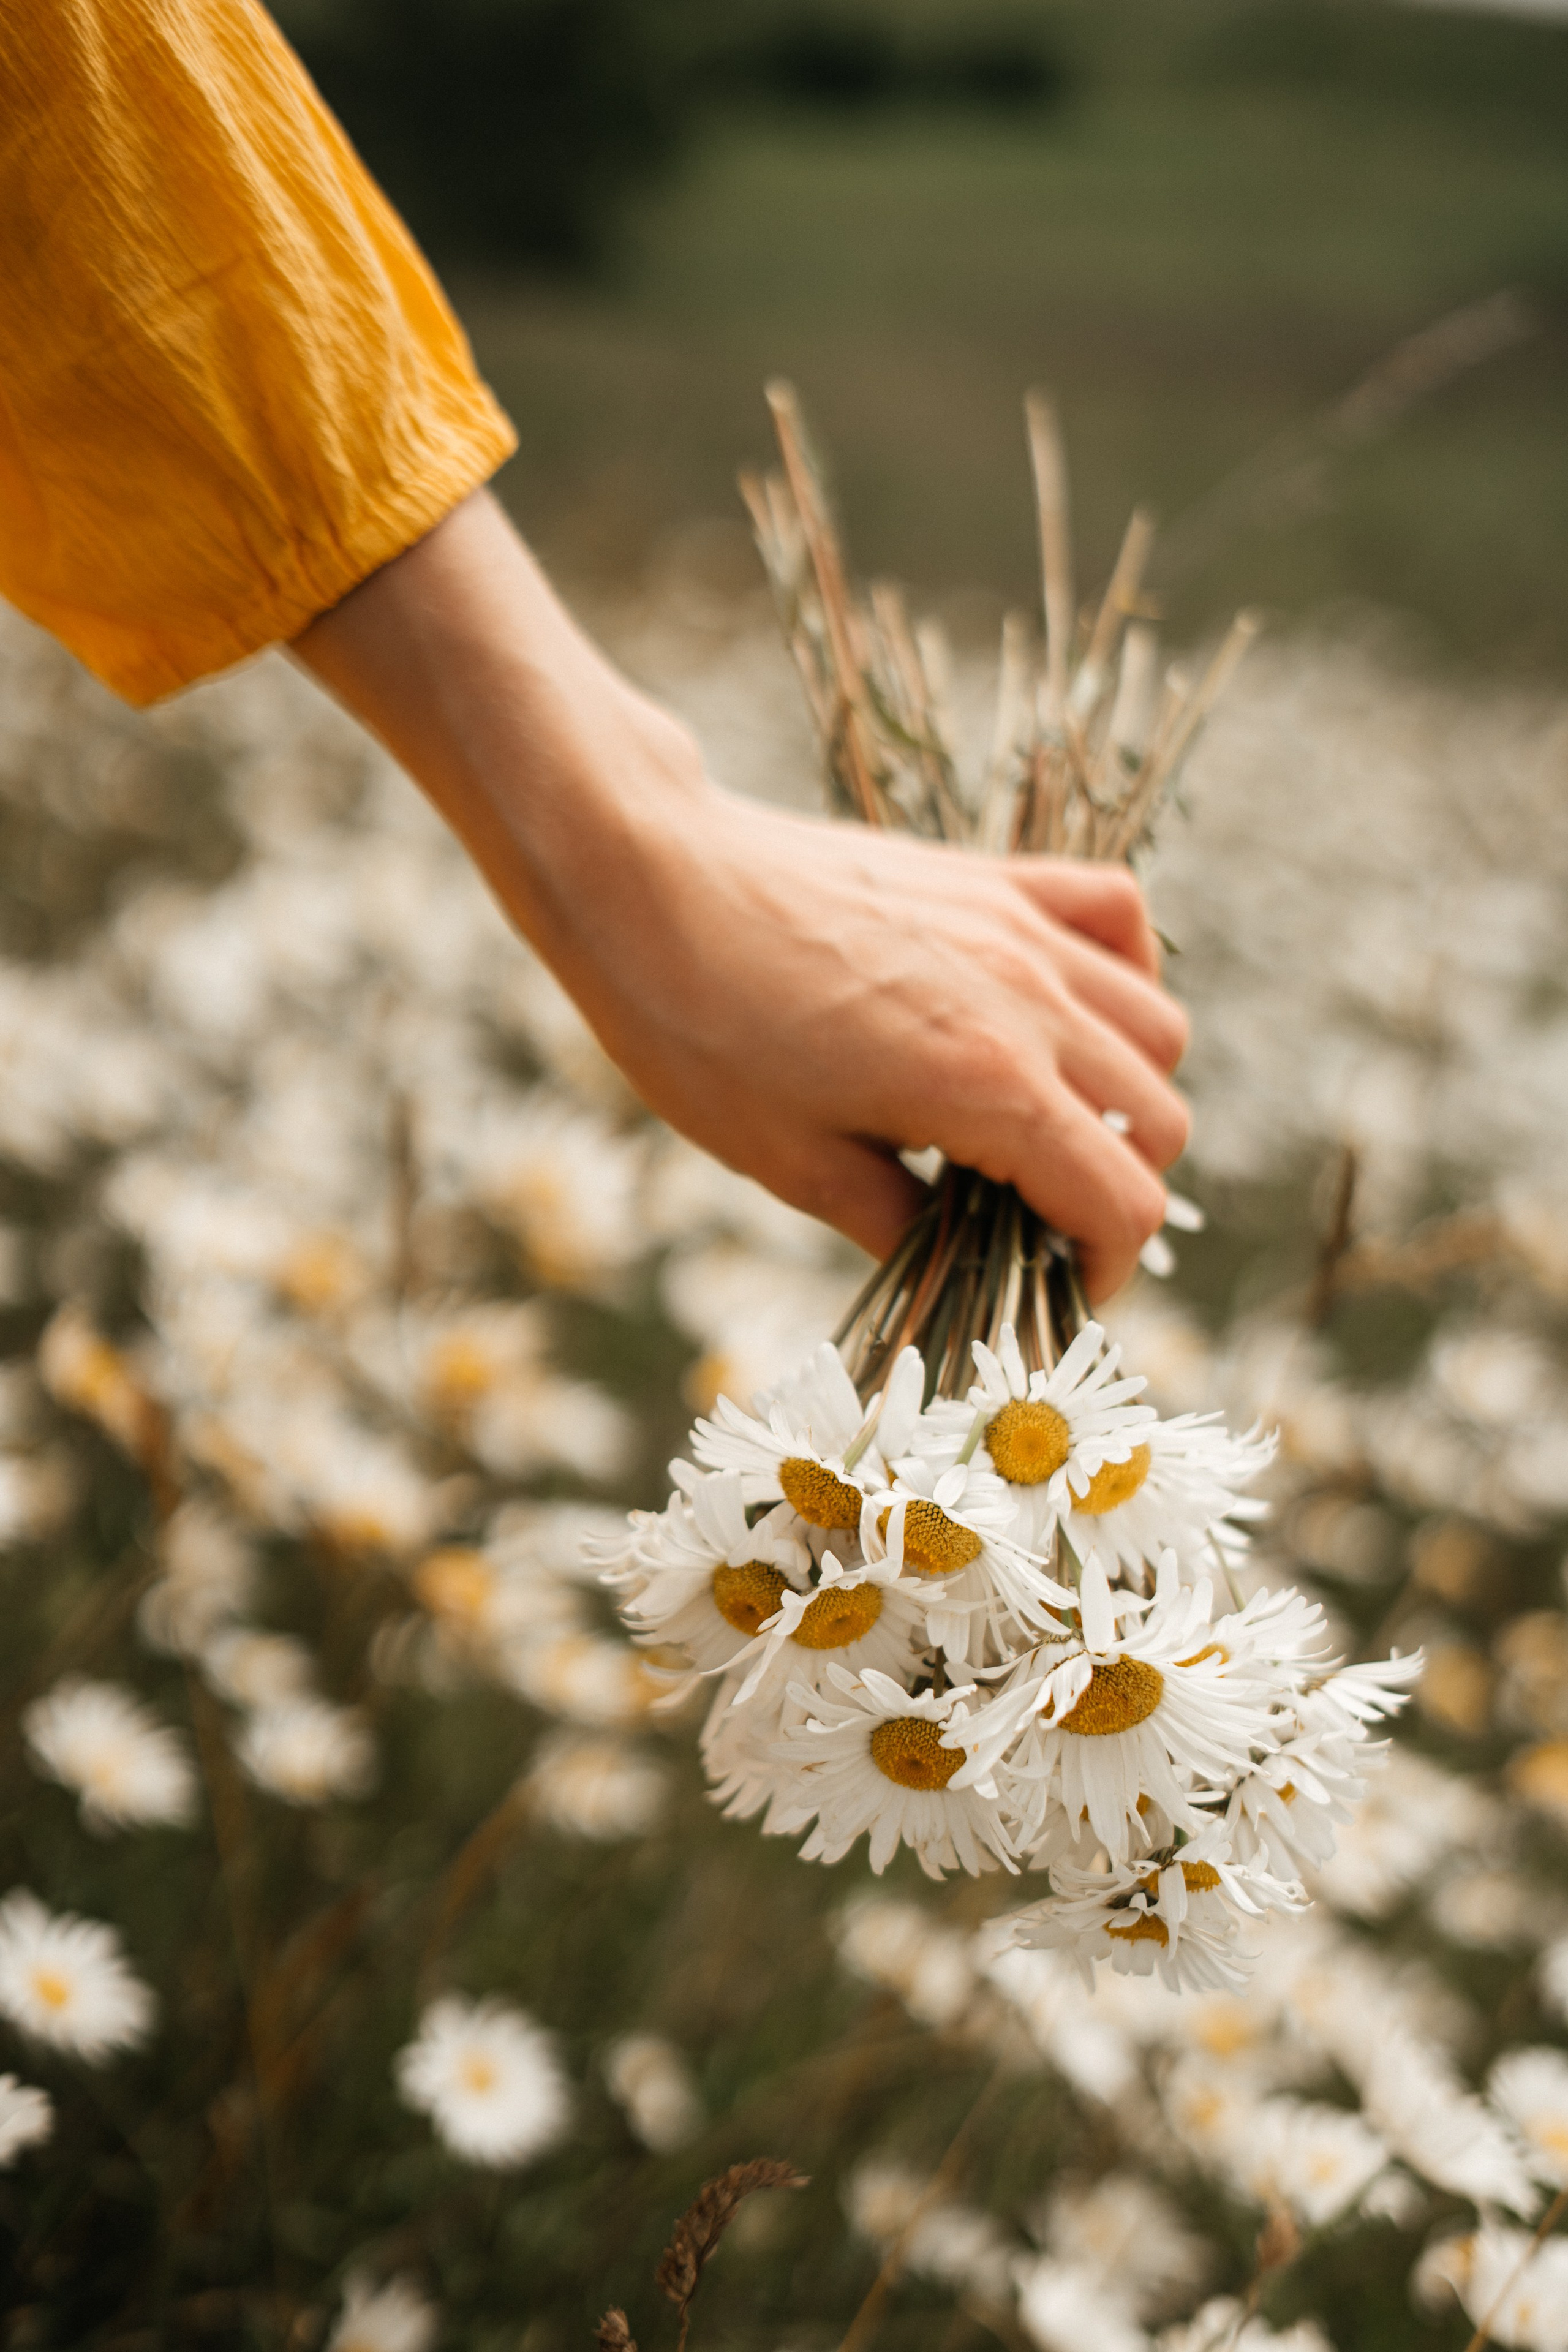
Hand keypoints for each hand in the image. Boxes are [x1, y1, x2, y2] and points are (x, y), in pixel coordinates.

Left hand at [293, 492, 1187, 1299]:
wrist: (648, 879)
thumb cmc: (699, 1028)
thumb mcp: (793, 1164)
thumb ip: (899, 1223)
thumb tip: (957, 1270)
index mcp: (988, 1087)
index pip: (1124, 1202)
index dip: (1105, 1270)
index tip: (1059, 1291)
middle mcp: (1032, 1003)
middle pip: (1159, 1122)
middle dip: (1114, 1191)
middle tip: (1034, 1218)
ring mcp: (1021, 930)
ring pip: (1156, 1028)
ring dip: (1126, 1093)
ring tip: (1043, 1121)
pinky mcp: (994, 879)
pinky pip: (1118, 916)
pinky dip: (1121, 972)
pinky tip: (1062, 1011)